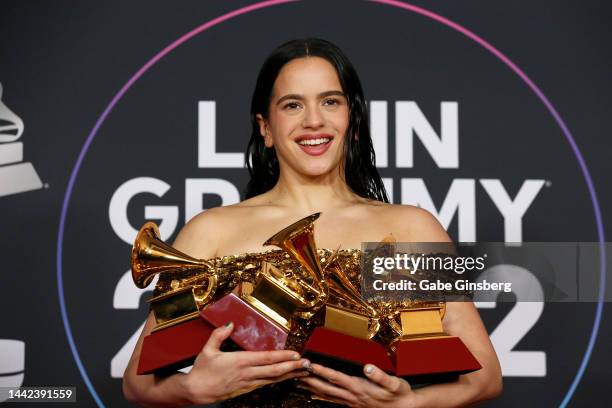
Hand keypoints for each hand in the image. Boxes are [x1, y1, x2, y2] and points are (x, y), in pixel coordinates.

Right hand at [183, 322, 310, 403]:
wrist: (195, 392)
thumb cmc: (201, 371)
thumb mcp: (208, 350)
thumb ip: (219, 335)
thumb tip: (230, 324)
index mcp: (239, 362)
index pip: (266, 359)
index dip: (283, 357)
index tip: (296, 354)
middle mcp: (247, 374)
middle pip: (274, 371)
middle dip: (293, 367)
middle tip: (308, 363)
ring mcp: (248, 383)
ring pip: (273, 379)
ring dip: (289, 374)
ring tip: (303, 370)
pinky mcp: (246, 389)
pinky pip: (266, 384)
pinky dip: (278, 380)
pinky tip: (286, 377)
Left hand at [297, 363, 418, 407]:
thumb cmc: (400, 394)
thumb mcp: (394, 383)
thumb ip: (380, 376)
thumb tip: (367, 366)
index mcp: (360, 388)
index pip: (336, 377)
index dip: (321, 370)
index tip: (309, 364)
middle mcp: (353, 396)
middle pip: (326, 387)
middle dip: (310, 379)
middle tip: (295, 371)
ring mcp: (352, 402)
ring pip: (327, 395)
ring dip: (311, 387)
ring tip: (298, 381)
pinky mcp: (354, 404)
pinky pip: (333, 400)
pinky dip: (321, 396)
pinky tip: (314, 394)